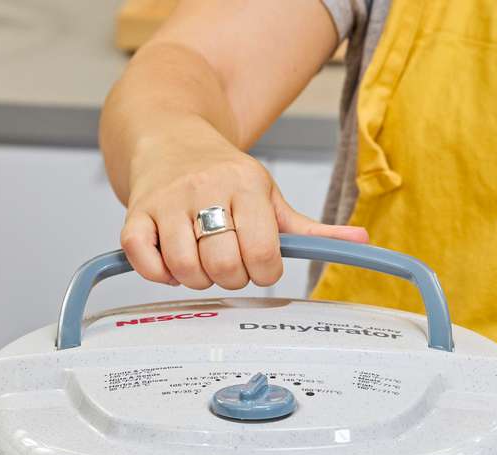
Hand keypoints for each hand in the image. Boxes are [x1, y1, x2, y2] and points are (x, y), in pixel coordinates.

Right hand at [120, 132, 367, 289]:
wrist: (169, 134)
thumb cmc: (224, 176)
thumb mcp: (270, 195)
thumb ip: (311, 228)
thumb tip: (361, 242)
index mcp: (247, 185)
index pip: (262, 251)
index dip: (264, 272)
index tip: (260, 264)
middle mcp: (205, 189)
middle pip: (223, 265)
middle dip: (231, 278)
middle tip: (230, 265)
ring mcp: (167, 201)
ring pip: (184, 268)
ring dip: (196, 278)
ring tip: (201, 261)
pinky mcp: (136, 213)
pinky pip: (144, 260)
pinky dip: (159, 274)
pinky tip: (171, 262)